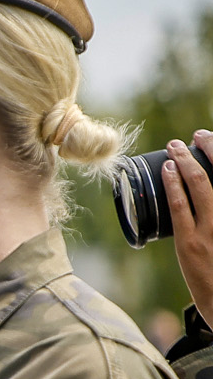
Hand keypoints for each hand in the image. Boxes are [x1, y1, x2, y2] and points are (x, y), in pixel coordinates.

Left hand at [162, 130, 212, 317]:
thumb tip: (200, 191)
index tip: (211, 138)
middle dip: (209, 147)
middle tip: (196, 136)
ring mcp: (212, 229)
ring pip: (200, 185)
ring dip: (187, 161)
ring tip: (176, 147)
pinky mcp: (191, 242)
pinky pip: (180, 207)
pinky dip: (173, 185)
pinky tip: (169, 170)